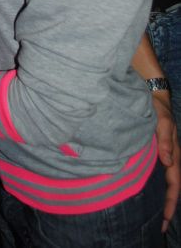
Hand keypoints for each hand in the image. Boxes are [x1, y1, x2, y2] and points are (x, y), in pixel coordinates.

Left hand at [152, 91, 180, 231]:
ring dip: (161, 198)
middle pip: (170, 186)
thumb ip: (165, 138)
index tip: (166, 218)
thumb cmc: (157, 106)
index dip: (171, 202)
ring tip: (155, 216)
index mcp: (174, 153)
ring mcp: (162, 153)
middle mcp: (169, 156)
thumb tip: (167, 161)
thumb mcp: (161, 119)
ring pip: (163, 181)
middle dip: (167, 206)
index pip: (174, 183)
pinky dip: (154, 184)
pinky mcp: (154, 148)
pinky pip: (155, 171)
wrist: (151, 92)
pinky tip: (145, 191)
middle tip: (161, 226)